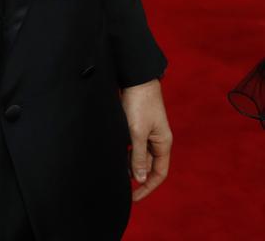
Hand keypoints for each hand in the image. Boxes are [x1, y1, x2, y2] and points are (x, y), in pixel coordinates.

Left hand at [121, 79, 172, 201]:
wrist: (136, 76)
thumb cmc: (139, 103)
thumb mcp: (137, 133)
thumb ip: (138, 157)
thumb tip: (140, 179)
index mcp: (162, 143)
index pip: (159, 174)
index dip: (147, 188)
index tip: (133, 198)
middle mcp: (157, 140)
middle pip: (147, 166)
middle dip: (135, 175)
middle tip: (118, 185)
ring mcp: (147, 132)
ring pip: (138, 155)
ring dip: (128, 163)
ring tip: (113, 169)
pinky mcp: (137, 124)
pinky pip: (132, 145)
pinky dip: (124, 151)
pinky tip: (113, 153)